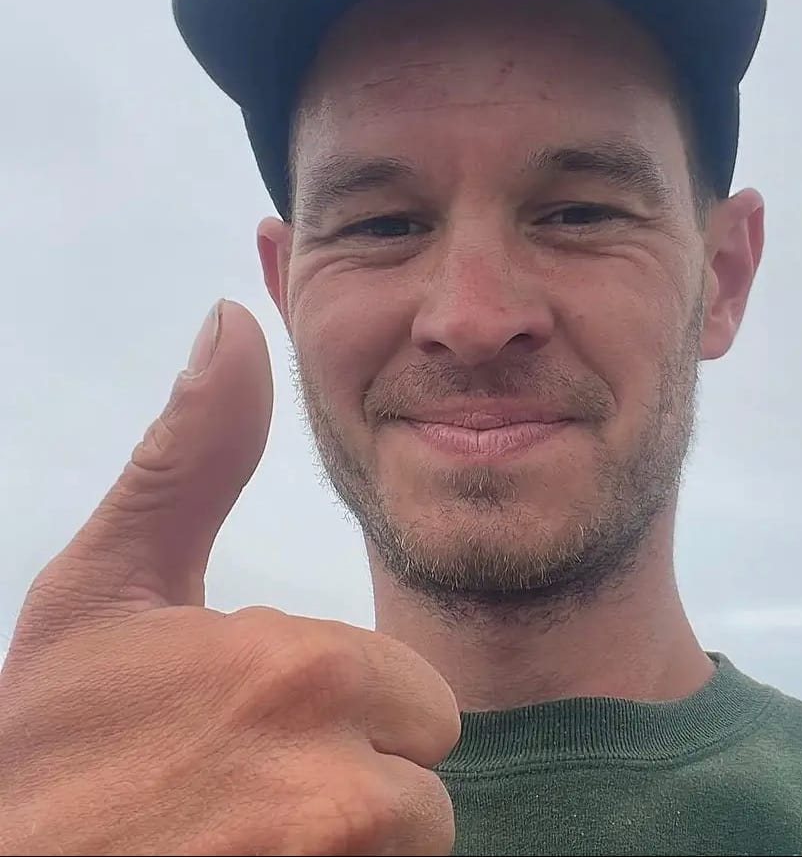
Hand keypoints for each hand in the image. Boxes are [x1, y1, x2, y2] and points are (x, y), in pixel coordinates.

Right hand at [0, 301, 459, 855]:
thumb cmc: (51, 750)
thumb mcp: (106, 591)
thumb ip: (191, 459)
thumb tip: (233, 324)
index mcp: (308, 671)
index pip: (418, 698)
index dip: (349, 715)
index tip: (256, 729)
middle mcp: (340, 783)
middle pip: (424, 778)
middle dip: (362, 781)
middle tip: (250, 791)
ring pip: (409, 847)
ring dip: (349, 847)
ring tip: (247, 839)